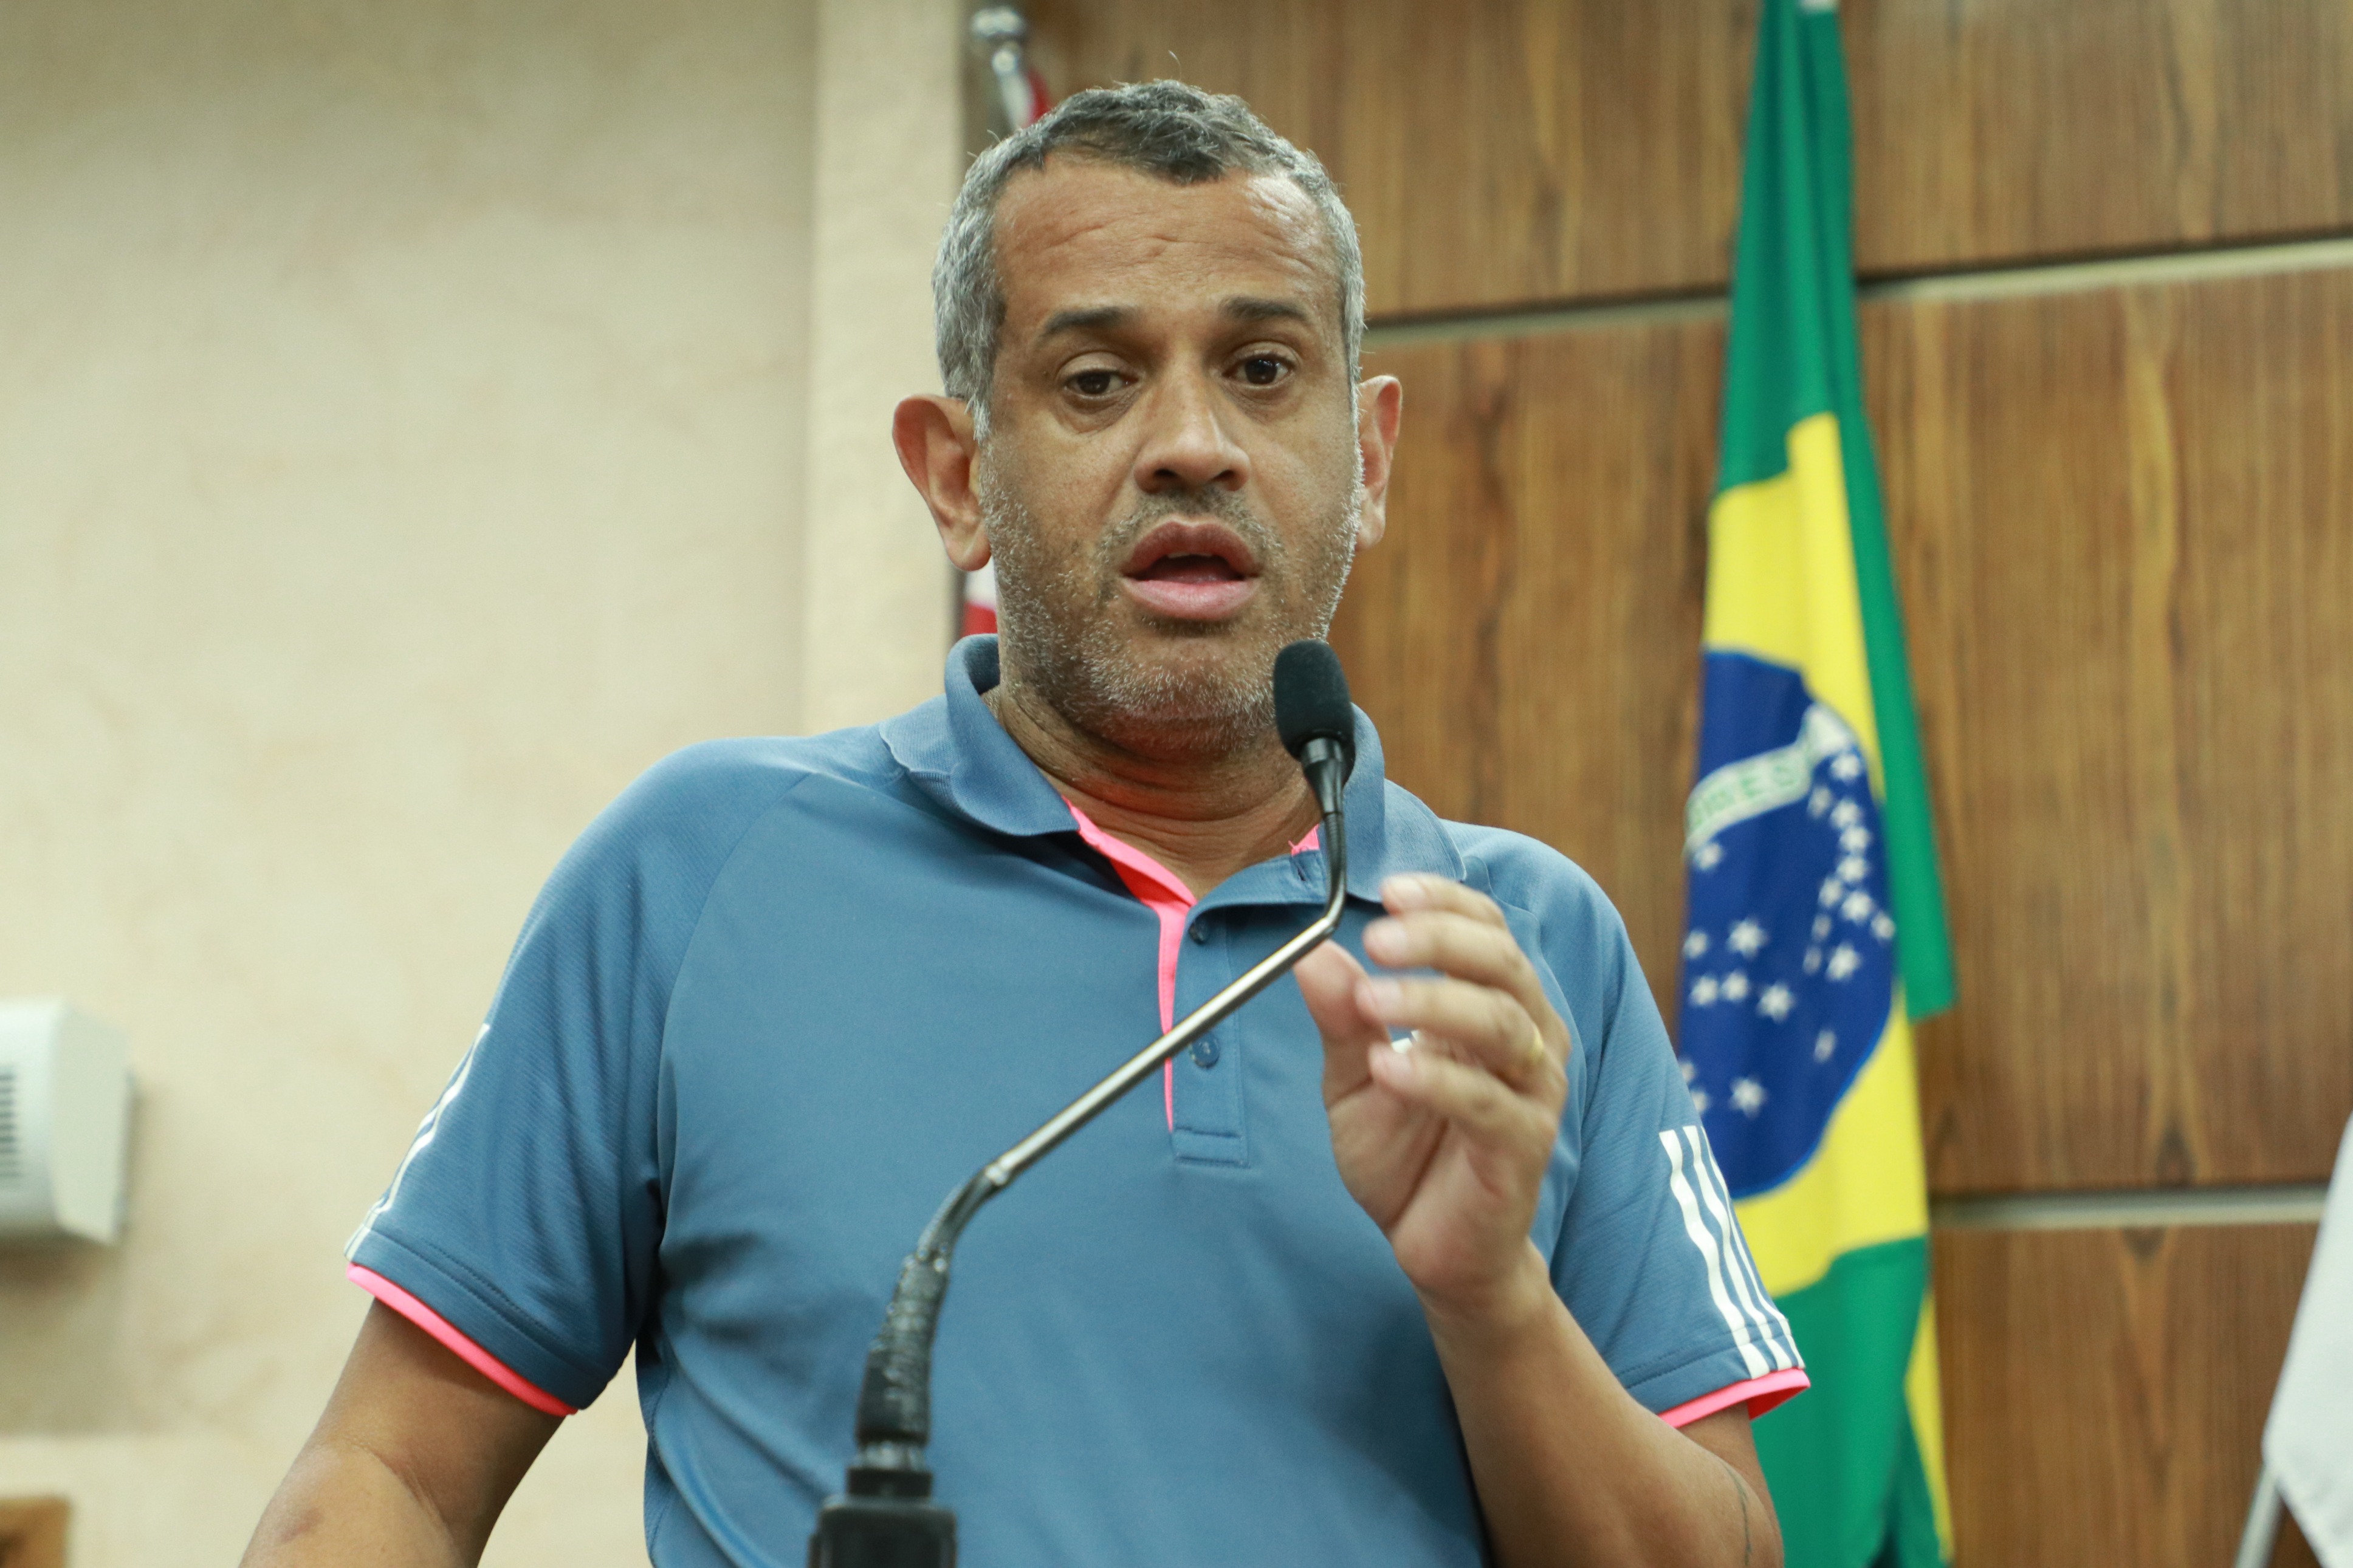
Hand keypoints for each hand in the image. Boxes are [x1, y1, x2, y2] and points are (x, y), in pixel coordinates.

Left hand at [1294, 874, 1571, 1327]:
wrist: (1436, 1250)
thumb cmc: (1406, 1156)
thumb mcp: (1353, 1079)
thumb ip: (1341, 1019)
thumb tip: (1312, 952)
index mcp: (1490, 1008)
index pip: (1487, 931)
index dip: (1446, 903)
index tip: (1391, 889)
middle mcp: (1525, 1041)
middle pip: (1504, 965)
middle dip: (1441, 941)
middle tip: (1378, 938)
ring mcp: (1530, 1094)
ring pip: (1503, 1024)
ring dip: (1435, 1001)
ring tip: (1372, 1000)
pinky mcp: (1522, 1146)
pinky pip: (1488, 1102)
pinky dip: (1438, 1078)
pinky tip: (1392, 1069)